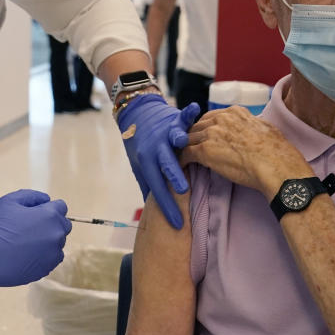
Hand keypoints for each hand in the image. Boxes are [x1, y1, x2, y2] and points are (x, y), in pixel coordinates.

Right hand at [0, 189, 71, 292]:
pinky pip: (50, 260)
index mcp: (50, 216)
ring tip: (25, 242)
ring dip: (48, 241)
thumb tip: (46, 200)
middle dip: (51, 223)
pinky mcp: (45, 270)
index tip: (35, 213)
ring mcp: (52, 254)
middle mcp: (56, 235)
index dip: (48, 208)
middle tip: (30, 227)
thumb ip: (32, 196)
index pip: (61, 207)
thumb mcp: (10, 201)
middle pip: (63, 226)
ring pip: (58, 244)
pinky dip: (43, 256)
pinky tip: (25, 254)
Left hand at [116, 93, 198, 228]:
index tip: (177, 225)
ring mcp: (165, 132)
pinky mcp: (174, 119)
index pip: (156, 187)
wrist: (138, 114)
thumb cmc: (141, 146)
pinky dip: (189, 113)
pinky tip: (196, 109)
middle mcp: (156, 148)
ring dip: (179, 140)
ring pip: (173, 138)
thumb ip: (148, 188)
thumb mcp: (141, 167)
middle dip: (174, 176)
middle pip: (165, 164)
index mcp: (147, 162)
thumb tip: (153, 217)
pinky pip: (183, 116)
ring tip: (184, 142)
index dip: (166, 206)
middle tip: (184, 189)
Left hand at [181, 106, 307, 196]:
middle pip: (197, 126)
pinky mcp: (205, 150)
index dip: (206, 129)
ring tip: (182, 158)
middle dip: (193, 137)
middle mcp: (221, 118)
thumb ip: (251, 124)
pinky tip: (182, 166)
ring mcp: (211, 133)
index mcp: (235, 112)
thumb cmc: (277, 152)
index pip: (211, 117)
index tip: (204, 137)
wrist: (277, 167)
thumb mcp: (265, 128)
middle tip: (188, 149)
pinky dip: (182, 160)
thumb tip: (251, 127)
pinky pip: (186, 153)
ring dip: (185, 148)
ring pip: (188, 138)